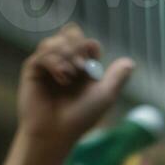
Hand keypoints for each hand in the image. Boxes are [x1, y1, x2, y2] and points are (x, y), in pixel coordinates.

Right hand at [16, 23, 134, 151]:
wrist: (56, 132)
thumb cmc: (80, 118)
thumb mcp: (104, 96)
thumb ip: (117, 78)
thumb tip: (130, 62)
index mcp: (82, 67)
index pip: (86, 42)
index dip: (89, 47)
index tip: (89, 67)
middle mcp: (64, 63)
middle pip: (70, 33)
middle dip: (77, 46)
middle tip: (80, 68)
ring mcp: (48, 64)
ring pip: (56, 41)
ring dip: (66, 55)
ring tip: (68, 77)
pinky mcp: (33, 68)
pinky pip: (43, 52)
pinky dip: (54, 62)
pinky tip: (61, 79)